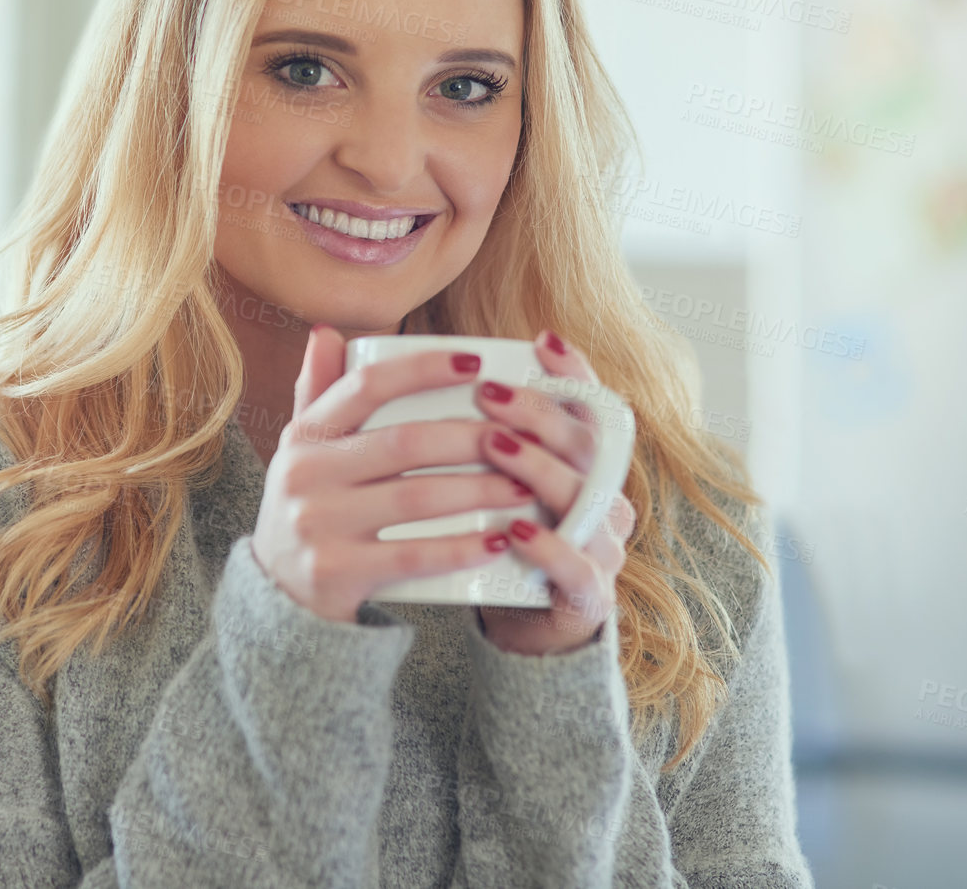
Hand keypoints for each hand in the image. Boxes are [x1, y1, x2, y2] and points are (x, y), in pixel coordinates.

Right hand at [250, 324, 526, 624]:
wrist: (277, 594)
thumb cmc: (308, 508)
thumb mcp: (301, 451)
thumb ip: (315, 393)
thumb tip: (327, 332)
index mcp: (303, 437)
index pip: (366, 387)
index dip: (422, 370)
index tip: (476, 365)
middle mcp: (305, 475)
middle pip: (405, 442)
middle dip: (472, 438)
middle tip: (520, 438)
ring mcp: (319, 525)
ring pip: (417, 498)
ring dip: (480, 490)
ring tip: (524, 487)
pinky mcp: (338, 572)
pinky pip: (413, 555)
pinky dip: (461, 548)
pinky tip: (498, 540)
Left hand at [471, 329, 637, 655]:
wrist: (511, 624)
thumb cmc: (486, 537)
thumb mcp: (472, 478)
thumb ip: (442, 422)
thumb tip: (365, 348)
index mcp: (581, 466)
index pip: (590, 409)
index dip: (574, 374)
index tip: (540, 342)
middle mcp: (601, 498)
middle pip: (587, 445)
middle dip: (539, 413)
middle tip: (487, 393)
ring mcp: (600, 547)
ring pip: (587, 499)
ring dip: (539, 468)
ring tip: (494, 446)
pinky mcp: (588, 596)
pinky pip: (578, 568)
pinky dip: (550, 547)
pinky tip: (516, 530)